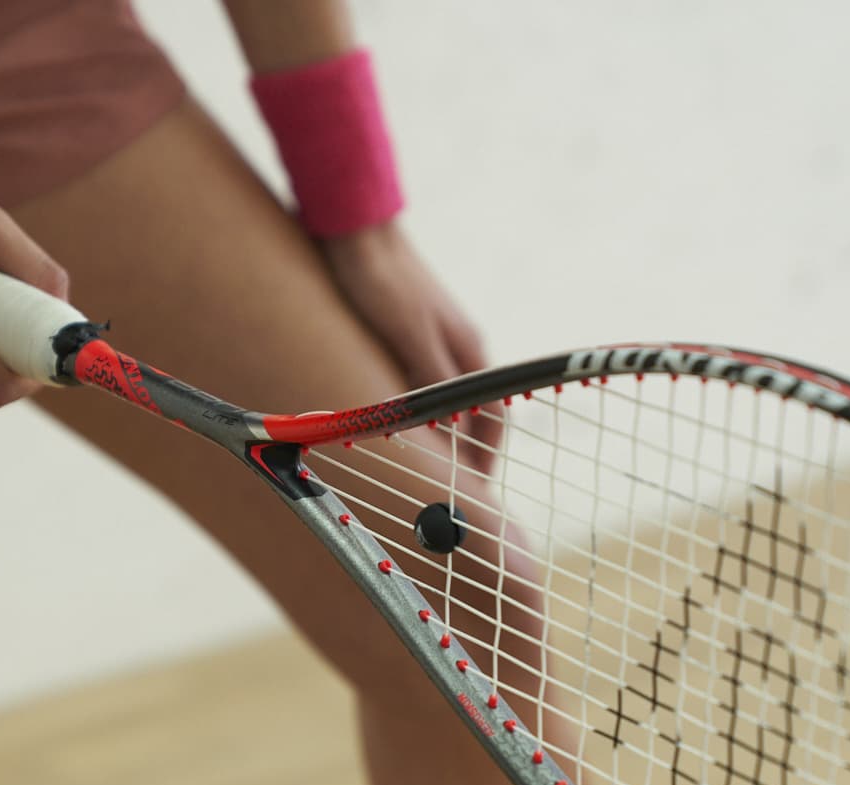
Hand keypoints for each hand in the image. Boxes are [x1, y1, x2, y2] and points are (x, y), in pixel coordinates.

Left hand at [320, 221, 500, 468]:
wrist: (357, 228)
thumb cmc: (382, 281)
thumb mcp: (410, 336)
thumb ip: (436, 383)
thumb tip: (460, 433)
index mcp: (468, 351)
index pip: (491, 418)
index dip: (484, 458)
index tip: (474, 491)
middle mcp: (458, 347)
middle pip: (472, 412)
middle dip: (465, 453)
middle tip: (449, 487)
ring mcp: (436, 337)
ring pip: (447, 399)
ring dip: (442, 433)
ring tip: (425, 466)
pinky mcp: (409, 330)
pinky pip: (424, 382)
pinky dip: (420, 411)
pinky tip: (400, 422)